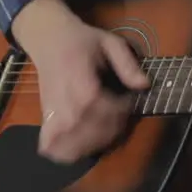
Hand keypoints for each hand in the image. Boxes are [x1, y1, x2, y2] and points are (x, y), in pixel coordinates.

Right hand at [11, 0, 149, 162]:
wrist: (49, 40)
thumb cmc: (82, 41)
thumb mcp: (110, 43)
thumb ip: (128, 64)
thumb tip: (145, 85)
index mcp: (82, 84)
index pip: (104, 110)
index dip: (122, 111)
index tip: (129, 100)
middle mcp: (66, 104)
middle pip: (92, 131)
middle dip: (114, 128)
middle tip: (120, 112)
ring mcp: (53, 115)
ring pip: (75, 145)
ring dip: (96, 142)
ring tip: (106, 127)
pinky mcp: (46, 120)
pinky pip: (53, 147)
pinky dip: (68, 151)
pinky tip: (83, 144)